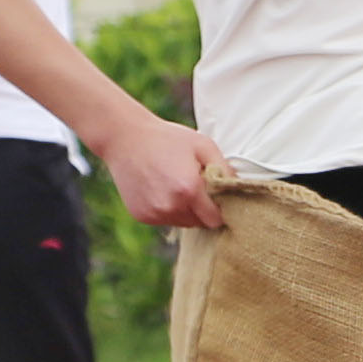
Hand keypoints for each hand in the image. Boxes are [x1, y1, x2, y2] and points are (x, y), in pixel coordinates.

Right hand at [101, 108, 226, 232]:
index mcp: (189, 190)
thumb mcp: (203, 145)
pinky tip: (162, 188)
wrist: (125, 138)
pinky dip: (168, 209)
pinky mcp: (141, 216)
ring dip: (186, 210)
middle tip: (198, 187)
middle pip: (200, 223)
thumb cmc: (167, 138)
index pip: (216, 219)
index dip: (221, 210)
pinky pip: (165, 219)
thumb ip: (224, 169)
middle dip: (204, 209)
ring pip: (183, 223)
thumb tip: (237, 188)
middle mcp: (170, 207)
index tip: (219, 197)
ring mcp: (154, 214)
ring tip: (178, 185)